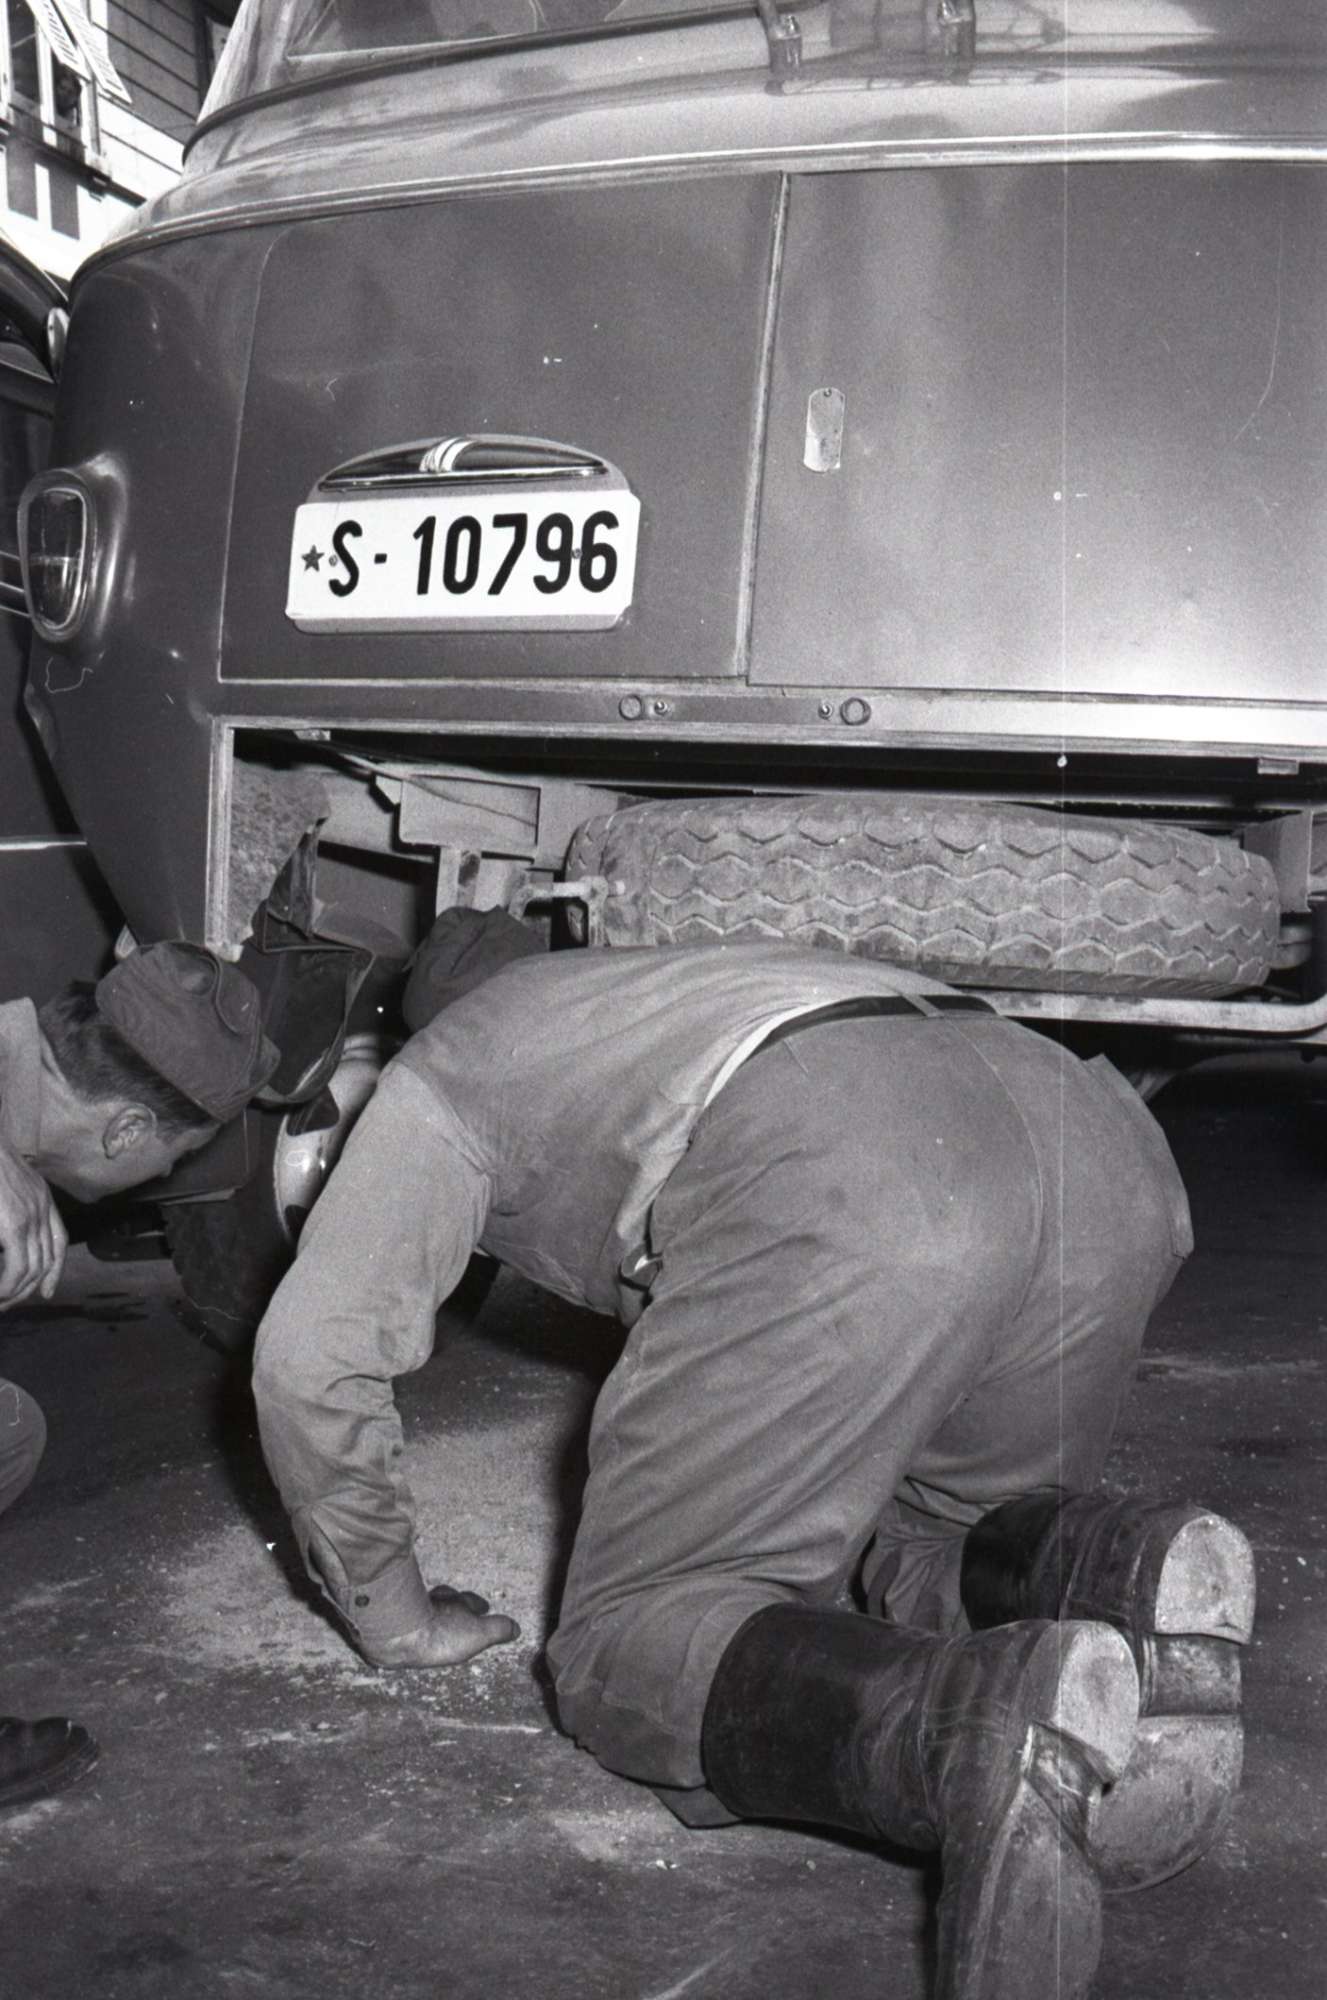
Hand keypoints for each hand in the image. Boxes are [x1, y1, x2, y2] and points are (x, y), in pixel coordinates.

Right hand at [0, 1140, 65, 1308]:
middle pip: (47, 1259)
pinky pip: (17, 1268)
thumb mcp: (7, 1185)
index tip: (45, 1292)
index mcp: (39, 1196)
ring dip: (16, 1292)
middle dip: (29, 1287)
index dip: (53, 1271)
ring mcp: (29, 1215)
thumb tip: (8, 1235)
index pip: (57, 1241)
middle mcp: (41, 1206)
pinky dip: (8, 1286)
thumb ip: (13, 1206)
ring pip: (33, 1268)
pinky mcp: (14, 1224)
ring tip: (1, 1302)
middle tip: (8, 1303)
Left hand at [359, 1584, 519, 1668]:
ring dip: (433, 1611)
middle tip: (458, 1609)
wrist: (399, 1634)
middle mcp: (436, 1602)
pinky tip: (411, 1628)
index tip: (483, 1607)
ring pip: (427, 1605)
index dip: (479, 1605)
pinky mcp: (395, 1620)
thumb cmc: (440, 1634)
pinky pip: (407, 1615)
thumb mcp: (479, 1634)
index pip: (472, 1601)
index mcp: (458, 1604)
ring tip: (435, 1619)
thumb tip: (516, 1628)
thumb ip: (498, 1629)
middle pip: (448, 1600)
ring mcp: (414, 1609)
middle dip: (454, 1604)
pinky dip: (412, 1619)